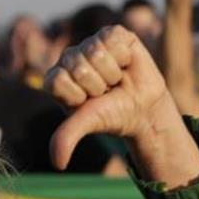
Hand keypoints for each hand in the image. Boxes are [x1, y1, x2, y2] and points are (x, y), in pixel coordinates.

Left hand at [46, 25, 198, 186]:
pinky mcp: (111, 34)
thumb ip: (66, 137)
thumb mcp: (88, 124)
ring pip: (97, 53)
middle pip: (78, 67)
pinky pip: (113, 39)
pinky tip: (125, 63)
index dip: (79, 95)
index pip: (58, 80)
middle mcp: (69, 58)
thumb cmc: (112, 114)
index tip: (89, 103)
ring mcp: (90, 44)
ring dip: (112, 72)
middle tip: (106, 91)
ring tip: (115, 79)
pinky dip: (124, 55)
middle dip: (98, 85)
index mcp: (56, 79)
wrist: (143, 107)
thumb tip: (58, 165)